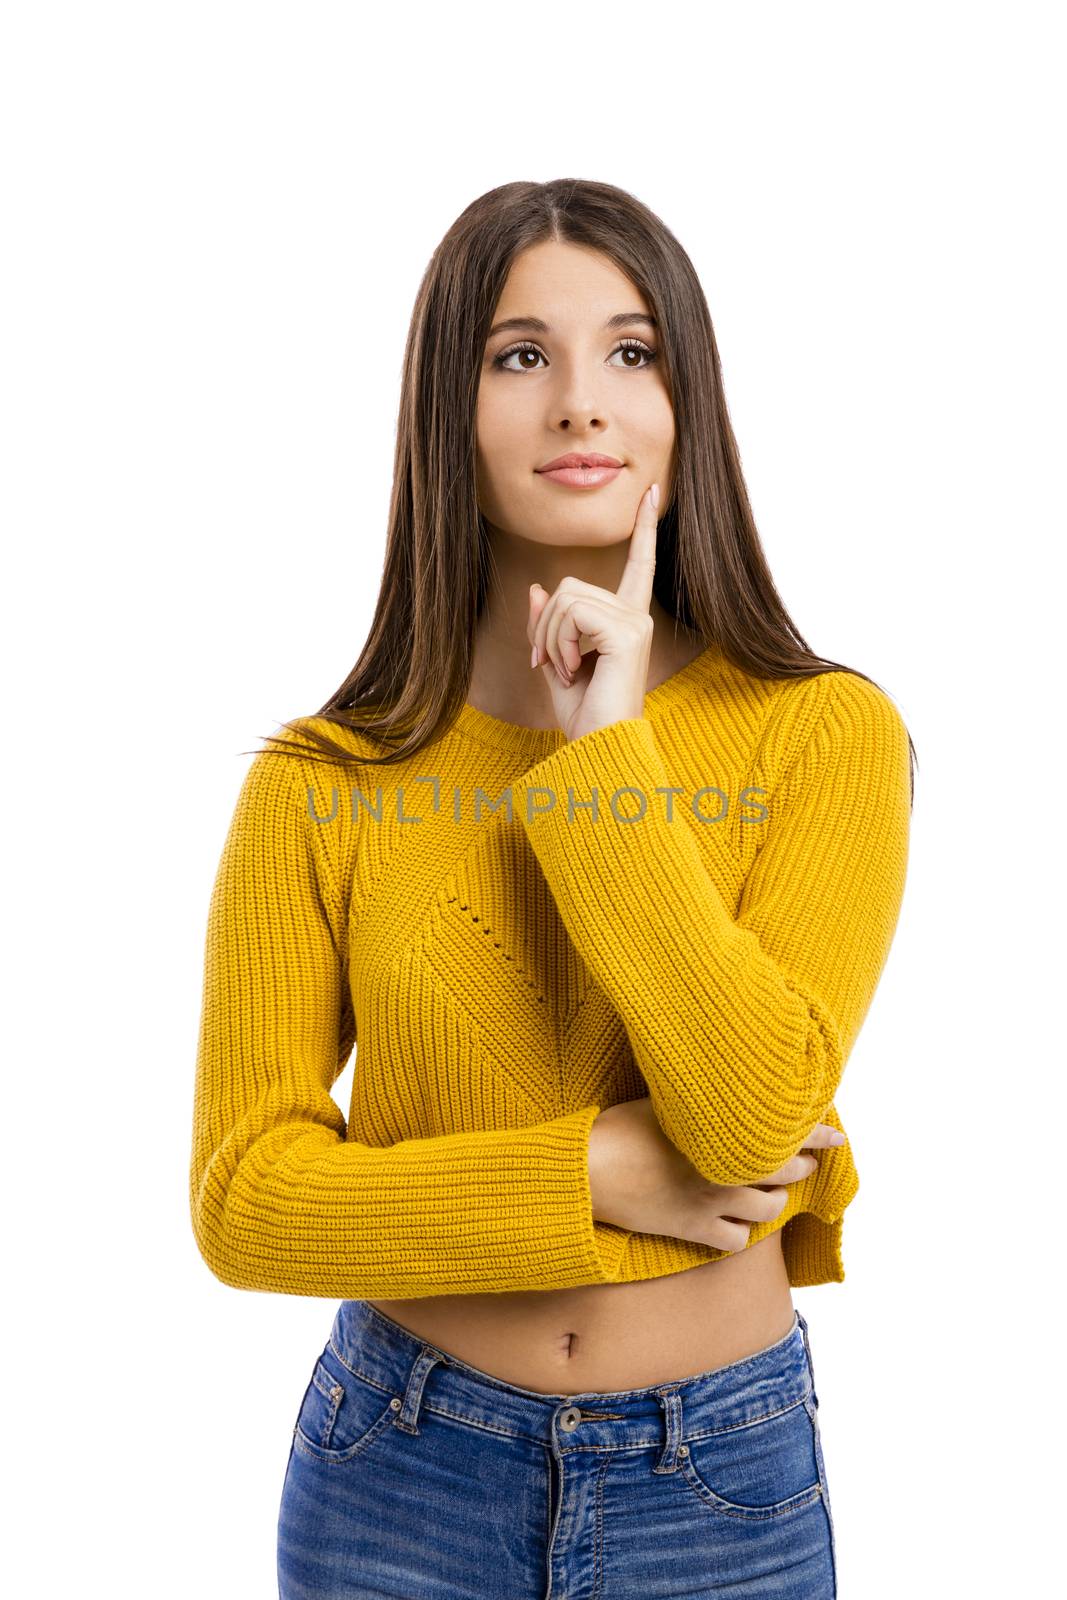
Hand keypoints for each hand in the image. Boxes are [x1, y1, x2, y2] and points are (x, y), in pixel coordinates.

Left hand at [527, 482, 659, 741]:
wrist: (599, 747)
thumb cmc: (583, 712)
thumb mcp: (555, 661)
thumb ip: (549, 624)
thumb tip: (538, 588)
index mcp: (626, 619)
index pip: (639, 564)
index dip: (644, 528)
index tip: (652, 492)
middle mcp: (637, 616)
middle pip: (570, 587)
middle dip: (545, 626)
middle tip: (547, 665)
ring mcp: (635, 622)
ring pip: (566, 599)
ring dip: (549, 639)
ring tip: (561, 672)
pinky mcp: (627, 632)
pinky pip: (572, 614)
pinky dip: (557, 644)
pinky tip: (568, 671)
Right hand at [587, 1096, 844, 1253]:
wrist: (588, 1171)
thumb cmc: (619, 1126)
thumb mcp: (664, 1101)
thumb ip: (703, 1104)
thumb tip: (725, 1091)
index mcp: (722, 1137)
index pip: (787, 1134)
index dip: (818, 1135)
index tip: (838, 1136)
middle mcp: (724, 1172)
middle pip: (784, 1174)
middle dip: (801, 1166)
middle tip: (806, 1161)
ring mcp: (710, 1204)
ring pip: (767, 1212)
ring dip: (774, 1200)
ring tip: (770, 1191)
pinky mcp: (691, 1229)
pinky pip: (734, 1241)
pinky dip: (741, 1232)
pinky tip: (736, 1222)